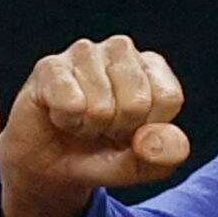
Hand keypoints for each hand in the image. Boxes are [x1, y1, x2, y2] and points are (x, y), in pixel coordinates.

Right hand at [0, 35, 188, 216]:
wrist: (49, 165)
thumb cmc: (100, 154)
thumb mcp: (141, 166)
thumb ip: (164, 156)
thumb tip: (154, 139)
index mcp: (151, 66)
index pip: (168, 98)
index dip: (147, 129)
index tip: (130, 132)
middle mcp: (120, 50)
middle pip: (137, 102)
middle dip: (117, 130)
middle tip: (101, 128)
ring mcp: (84, 53)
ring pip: (101, 107)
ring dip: (88, 128)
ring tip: (80, 121)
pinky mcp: (50, 66)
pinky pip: (70, 103)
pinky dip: (66, 121)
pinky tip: (60, 114)